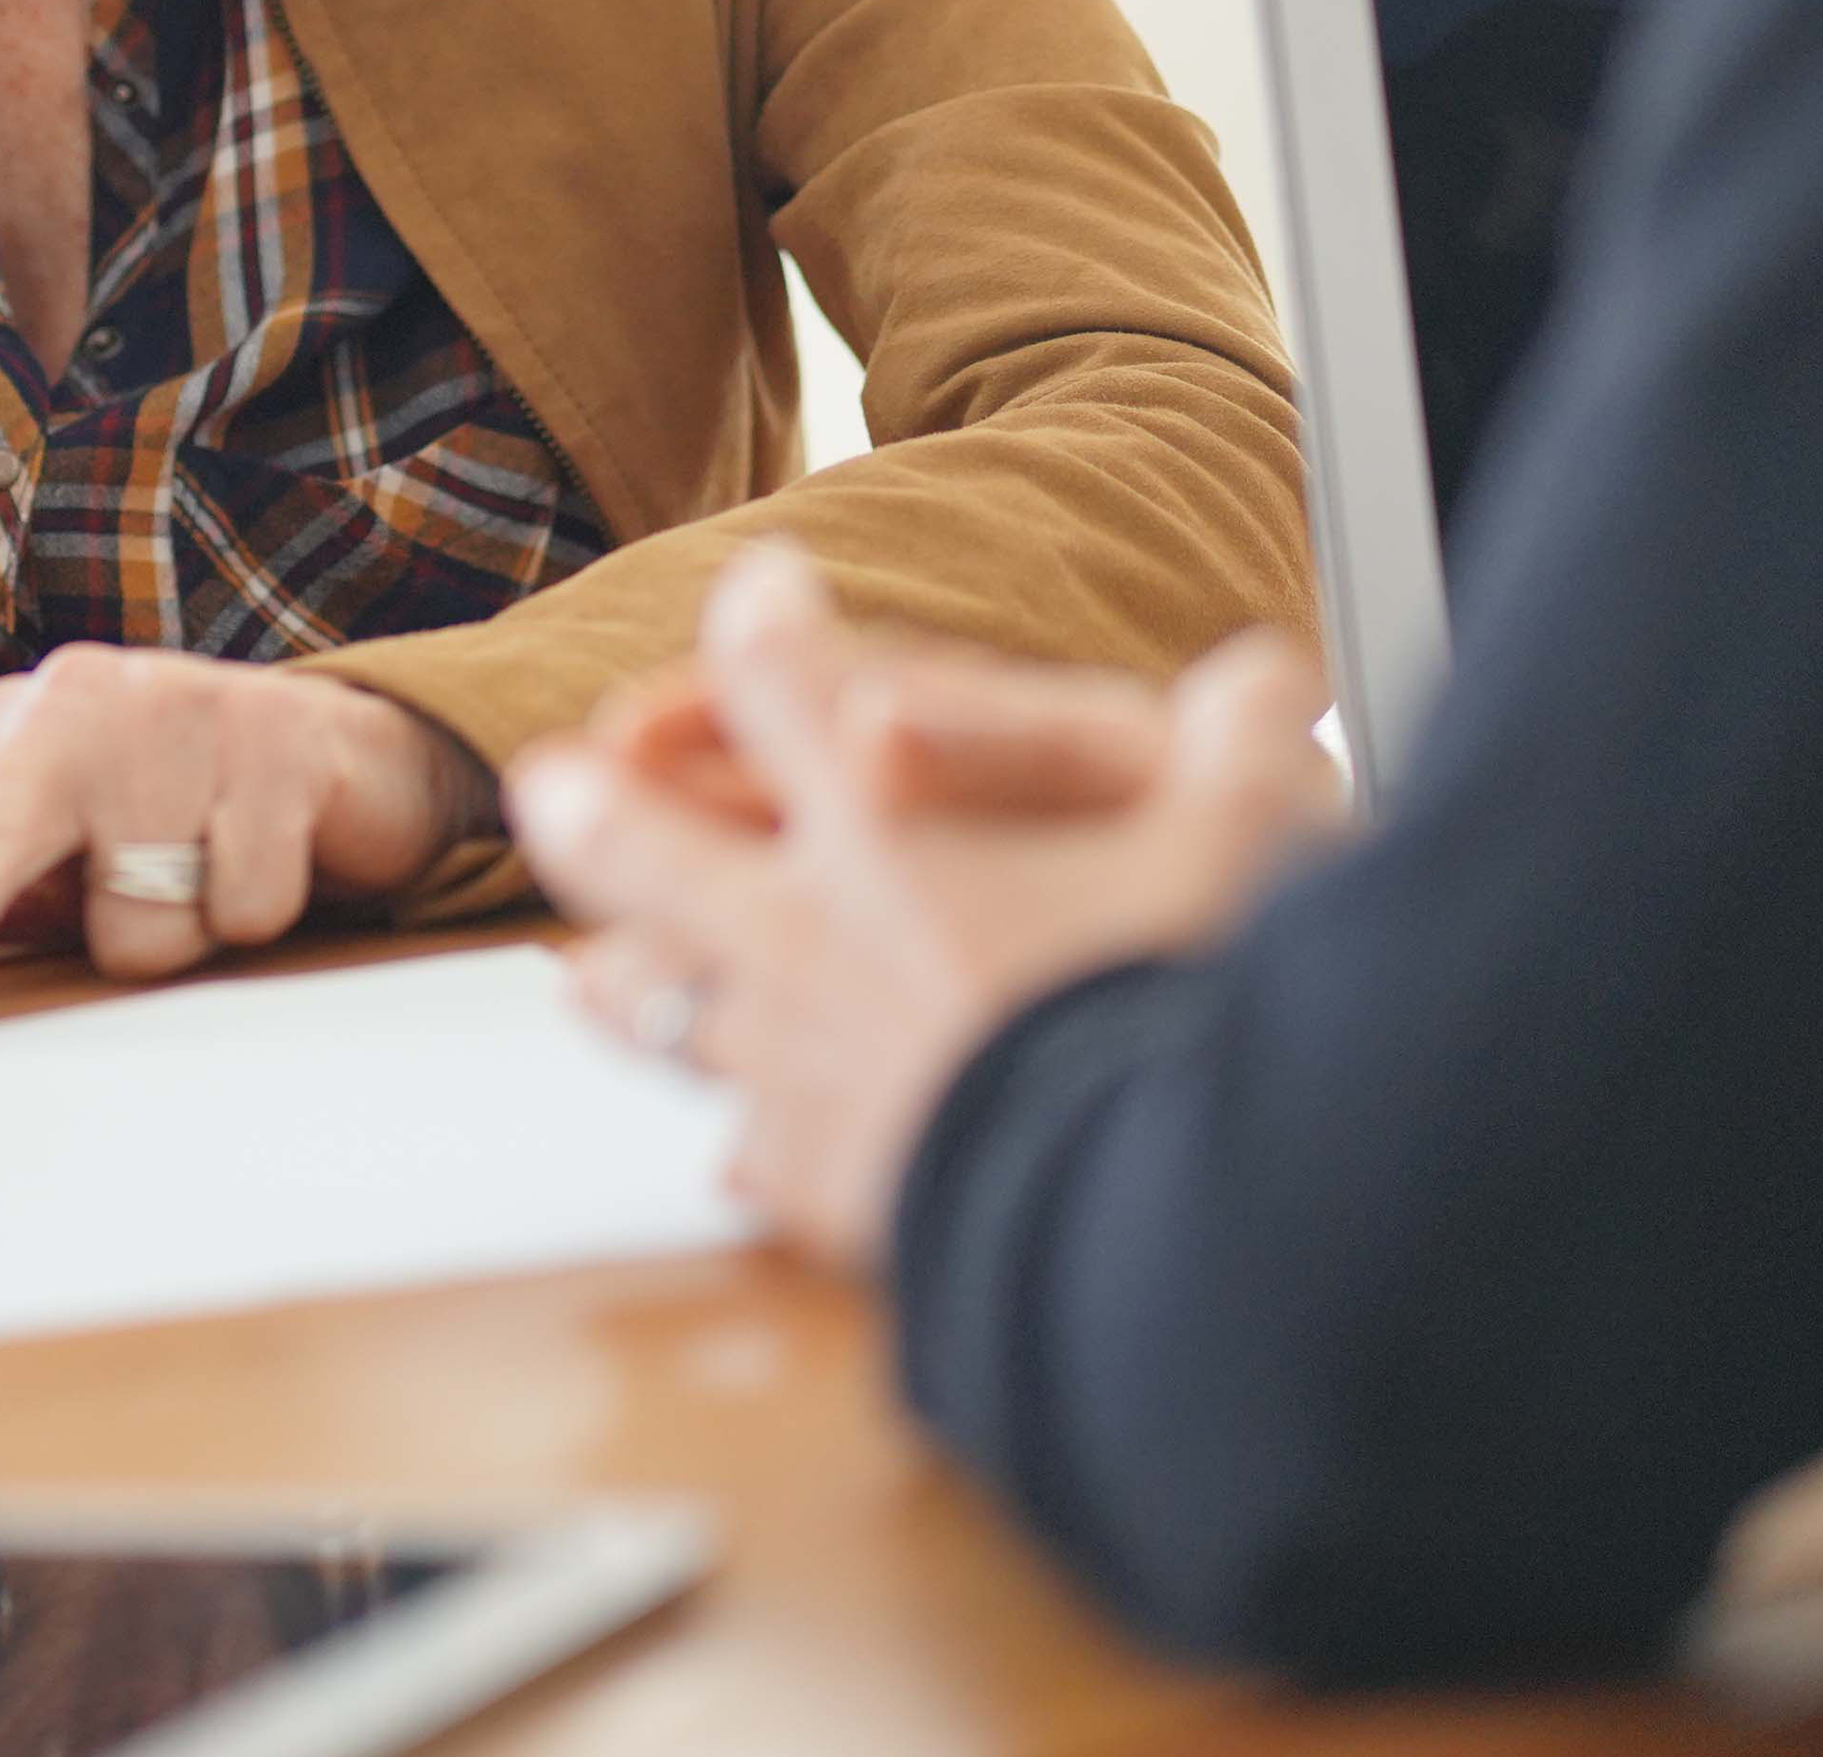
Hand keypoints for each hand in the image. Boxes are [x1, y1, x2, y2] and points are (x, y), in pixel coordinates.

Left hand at [0, 644, 493, 1042]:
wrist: (331, 751)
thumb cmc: (159, 807)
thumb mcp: (35, 849)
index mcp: (8, 728)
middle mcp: (80, 701)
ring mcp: (182, 714)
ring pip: (139, 914)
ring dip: (168, 937)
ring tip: (195, 878)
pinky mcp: (280, 748)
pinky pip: (243, 903)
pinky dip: (252, 912)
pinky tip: (260, 859)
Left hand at [511, 546, 1337, 1270]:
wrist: (1150, 1229)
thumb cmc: (1193, 1014)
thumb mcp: (1258, 842)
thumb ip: (1248, 741)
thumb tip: (1271, 674)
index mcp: (883, 836)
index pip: (786, 694)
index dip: (764, 632)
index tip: (759, 594)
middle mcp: (807, 944)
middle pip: (644, 852)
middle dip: (594, 808)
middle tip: (551, 780)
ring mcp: (793, 1073)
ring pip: (660, 1009)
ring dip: (621, 979)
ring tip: (582, 974)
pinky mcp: (824, 1193)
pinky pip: (752, 1154)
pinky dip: (742, 1143)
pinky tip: (734, 1156)